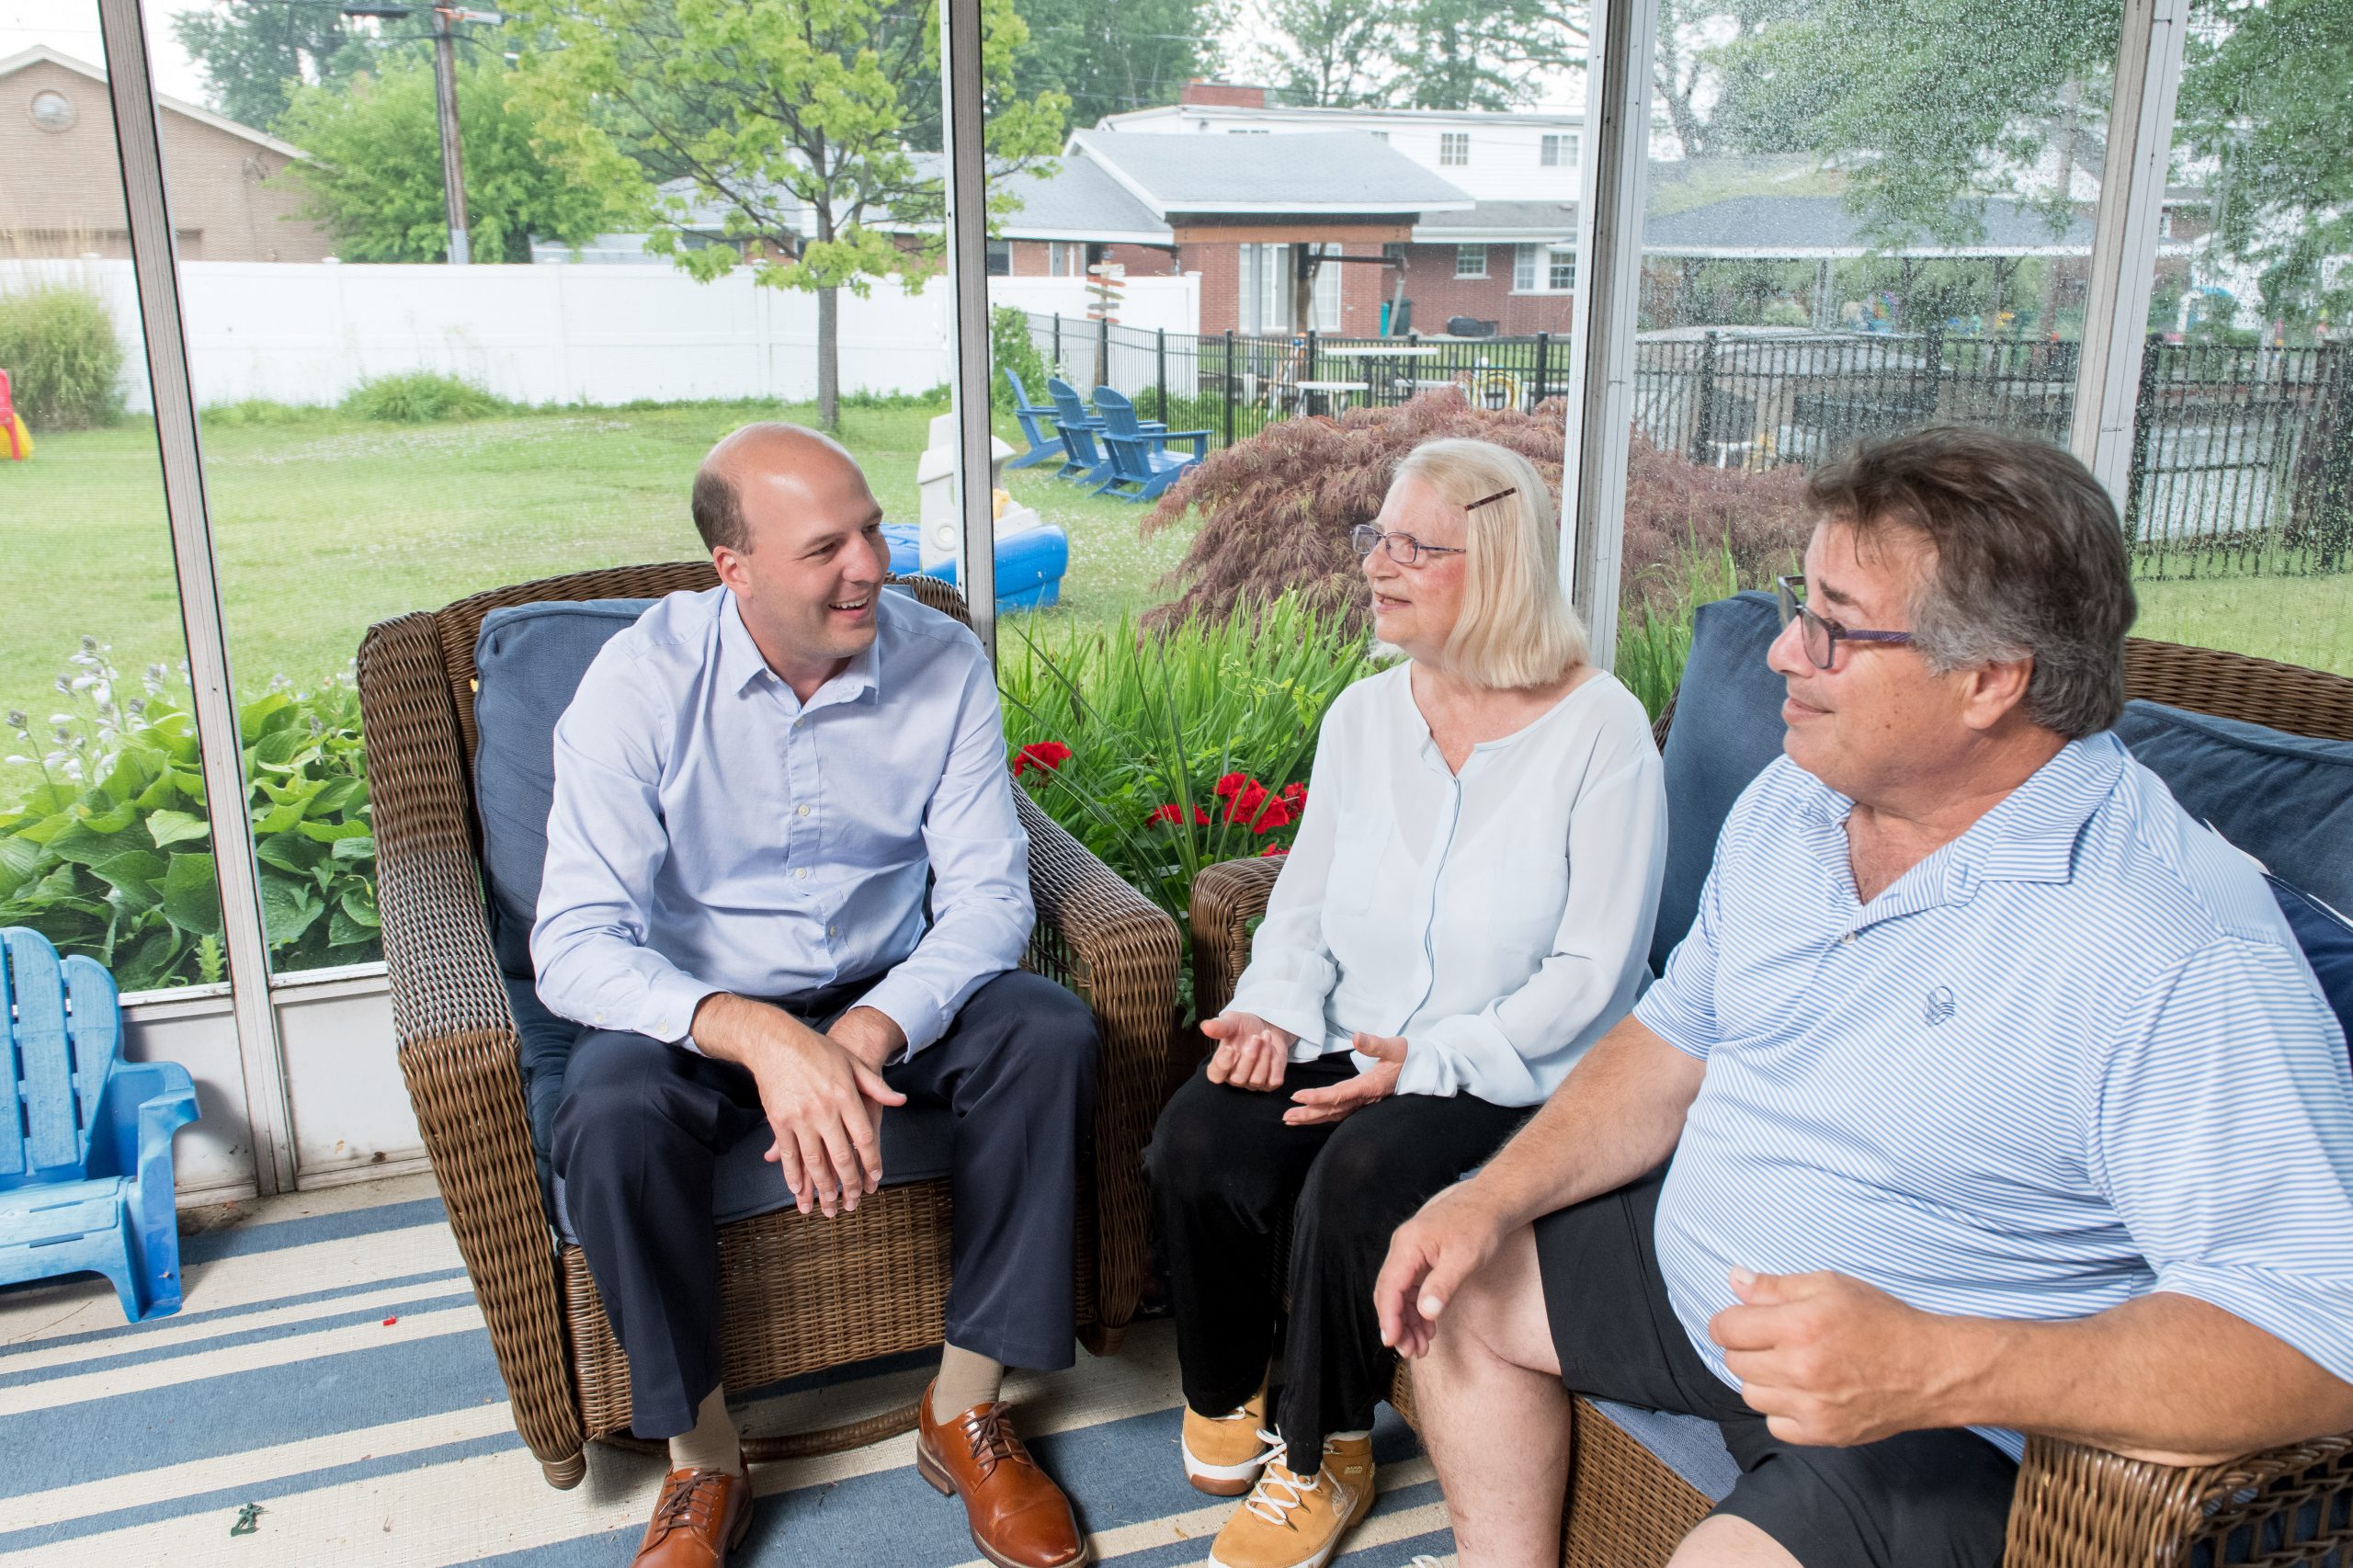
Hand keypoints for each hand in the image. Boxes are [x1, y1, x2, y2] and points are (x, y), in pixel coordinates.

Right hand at [693, 993, 907, 1217]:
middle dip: (848, 1183)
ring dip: (822, 1186)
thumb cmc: (817, 1050)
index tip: (875, 1177)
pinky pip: (789, 1154)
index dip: (871, 1161)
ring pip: (815, 1160)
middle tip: (852, 1201)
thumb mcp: (852, 1063)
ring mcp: (801, 1117)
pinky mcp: (780, 1121)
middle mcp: (825, 1110)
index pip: (865, 1137)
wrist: (776, 1041)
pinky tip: (798, 1190)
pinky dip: (794, 1175)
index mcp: (846, 1096)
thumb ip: (877, 1085)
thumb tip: (900, 1100)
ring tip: (828, 1203)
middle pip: (841, 1155)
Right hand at [1202, 1010, 1296, 1090]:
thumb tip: (1205, 1027)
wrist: (1267, 1026)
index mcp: (1220, 1065)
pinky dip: (1275, 1063)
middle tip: (1255, 1037)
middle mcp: (1234, 1077)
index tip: (1230, 1048)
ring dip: (1264, 1056)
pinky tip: (1272, 1049)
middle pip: (1238, 1079)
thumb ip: (1219, 1026)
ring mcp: (1252, 1083)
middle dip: (1249, 1057)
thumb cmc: (1244, 1026)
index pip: (1215, 1075)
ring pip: (1257, 1080)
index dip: (1222, 1064)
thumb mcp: (1231, 1021)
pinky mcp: (1270, 1083)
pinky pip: (1274, 1080)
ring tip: (1265, 1036)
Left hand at [1284, 1033, 1404, 1124]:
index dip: (1318, 1097)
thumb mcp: (1394, 1047)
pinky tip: (1310, 1117)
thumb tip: (1357, 1037)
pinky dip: (1323, 1116)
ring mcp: (1364, 1103)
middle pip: (1333, 1109)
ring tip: (1291, 1120)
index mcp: (1369, 1085)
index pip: (1339, 1094)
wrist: (1422, 1070)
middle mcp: (1364, 1098)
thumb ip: (1375, 1044)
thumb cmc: (1408, 1057)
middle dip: (1309, 1114)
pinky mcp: (1363, 1102)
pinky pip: (1340, 1112)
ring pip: (1334, 1114)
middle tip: (1287, 1117)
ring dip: (1312, 1118)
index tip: (1298, 1096)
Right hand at [1374, 1180, 1511, 1358]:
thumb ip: (1442, 1285)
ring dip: (1408, 1321)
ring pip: (1401, 1293)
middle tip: (1410, 1352)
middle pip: (1390, 1293)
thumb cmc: (1480, 1226)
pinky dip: (1418, 1309)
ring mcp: (1412, 1253)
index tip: (1392, 1342)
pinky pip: (1412, 1288)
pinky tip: (1429, 1328)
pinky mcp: (1422, 1258)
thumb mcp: (1464, 1258)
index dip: (1388, 1317)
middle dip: (1398, 1325)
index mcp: (1408, 1245)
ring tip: (1420, 1347)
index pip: (1389, 1287)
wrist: (1493, 1202)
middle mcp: (1404, 1248)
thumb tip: (1425, 1312)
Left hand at [1709, 1269, 1961, 1446]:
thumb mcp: (1830, 1286)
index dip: (1729, 1321)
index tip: (1741, 1321)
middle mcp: (1800, 1369)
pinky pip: (1774, 1425)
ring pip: (1751, 1395)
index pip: (1727, 1329)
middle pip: (1735, 1362)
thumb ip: (1775, 1286)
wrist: (1931, 1369)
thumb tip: (1734, 1280)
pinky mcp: (1823, 1434)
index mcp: (1798, 1326)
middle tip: (1775, 1340)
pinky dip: (1781, 1410)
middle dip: (1746, 1347)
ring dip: (1762, 1379)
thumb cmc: (1882, 1321)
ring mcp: (1811, 1407)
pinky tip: (1804, 1393)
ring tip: (1792, 1365)